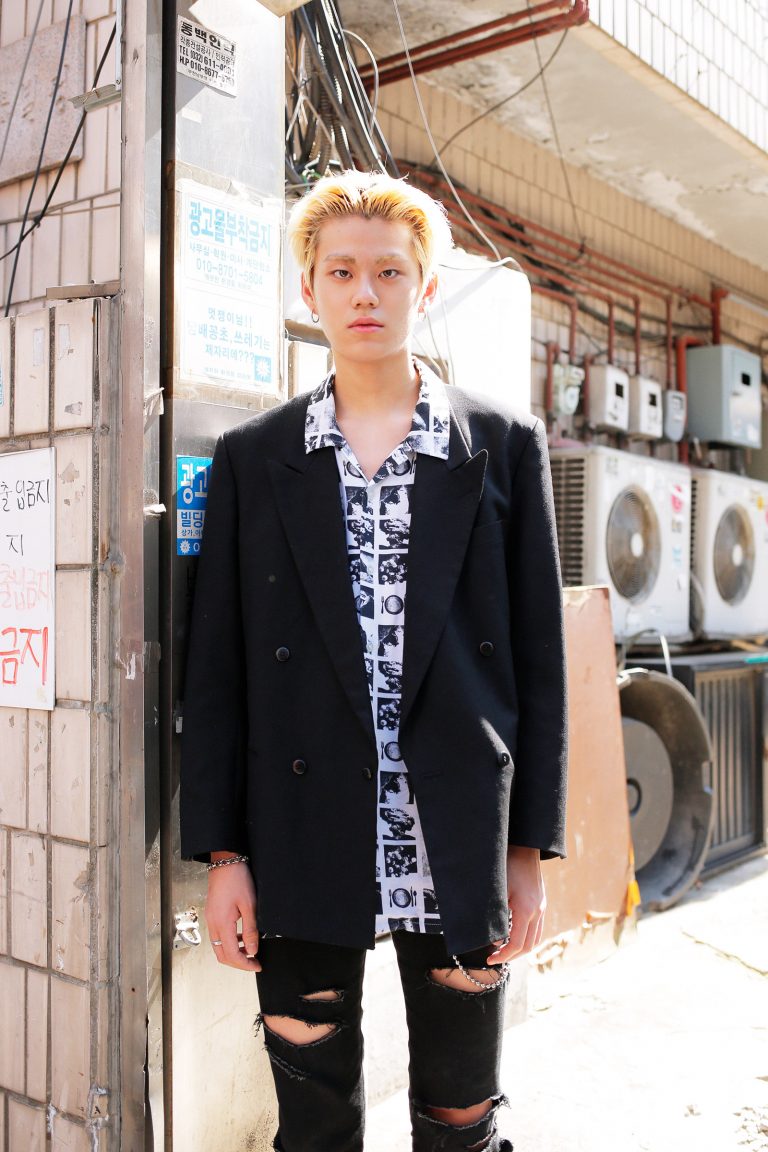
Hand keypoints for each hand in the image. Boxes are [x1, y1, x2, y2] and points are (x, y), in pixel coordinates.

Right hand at [205, 857, 260, 971]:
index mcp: (222, 924)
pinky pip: (218, 937)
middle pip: (222, 955)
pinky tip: (242, 937)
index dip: (245, 964)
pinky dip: (229, 942)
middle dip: (238, 962)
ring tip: (250, 950)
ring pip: (219, 947)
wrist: (225, 862)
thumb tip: (252, 951)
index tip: (257, 966)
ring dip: (233, 953)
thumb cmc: (238, 880)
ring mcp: (210, 920)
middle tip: (254, 962)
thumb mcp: (249, 906)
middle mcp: (212, 925)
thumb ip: (251, 930)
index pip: (232, 955)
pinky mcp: (212, 915)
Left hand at [486, 845, 545, 964]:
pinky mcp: (541, 902)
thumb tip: (494, 940)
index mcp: (525, 909)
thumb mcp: (496, 892)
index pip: (517, 944)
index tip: (490, 959)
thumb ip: (495, 917)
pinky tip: (512, 934)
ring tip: (503, 949)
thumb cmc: (506, 866)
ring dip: (520, 948)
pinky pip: (537, 927)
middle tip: (494, 957)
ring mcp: (541, 907)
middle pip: (528, 946)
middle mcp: (537, 911)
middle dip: (511, 956)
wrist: (524, 846)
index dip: (503, 956)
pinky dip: (526, 936)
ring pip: (535, 938)